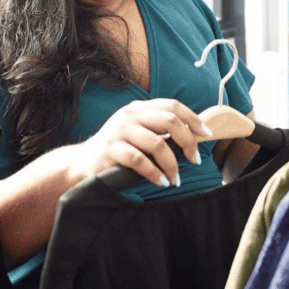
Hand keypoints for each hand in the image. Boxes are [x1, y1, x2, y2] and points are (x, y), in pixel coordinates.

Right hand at [71, 99, 210, 186]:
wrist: (82, 163)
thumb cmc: (116, 150)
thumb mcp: (137, 133)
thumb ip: (158, 130)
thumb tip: (193, 137)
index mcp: (138, 108)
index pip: (173, 106)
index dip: (193, 119)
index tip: (206, 135)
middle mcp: (129, 115)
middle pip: (170, 121)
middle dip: (187, 142)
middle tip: (194, 160)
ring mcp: (119, 131)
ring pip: (157, 144)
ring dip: (172, 165)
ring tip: (175, 179)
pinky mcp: (111, 149)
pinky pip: (140, 161)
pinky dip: (155, 174)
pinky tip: (161, 182)